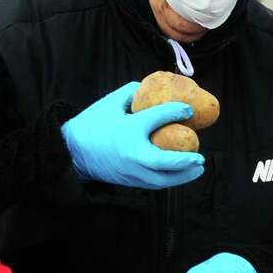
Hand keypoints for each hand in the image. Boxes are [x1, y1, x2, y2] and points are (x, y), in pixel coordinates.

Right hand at [61, 81, 203, 188]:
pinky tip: (179, 175)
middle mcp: (132, 153)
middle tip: (201, 157)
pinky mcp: (129, 181)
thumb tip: (150, 88)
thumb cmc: (92, 124)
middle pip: (166, 162)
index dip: (177, 112)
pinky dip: (169, 180)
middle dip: (186, 160)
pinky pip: (153, 184)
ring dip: (182, 176)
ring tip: (197, 169)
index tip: (188, 110)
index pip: (159, 118)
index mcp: (129, 129)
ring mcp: (131, 171)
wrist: (71, 151)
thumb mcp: (110, 103)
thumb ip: (131, 92)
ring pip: (162, 180)